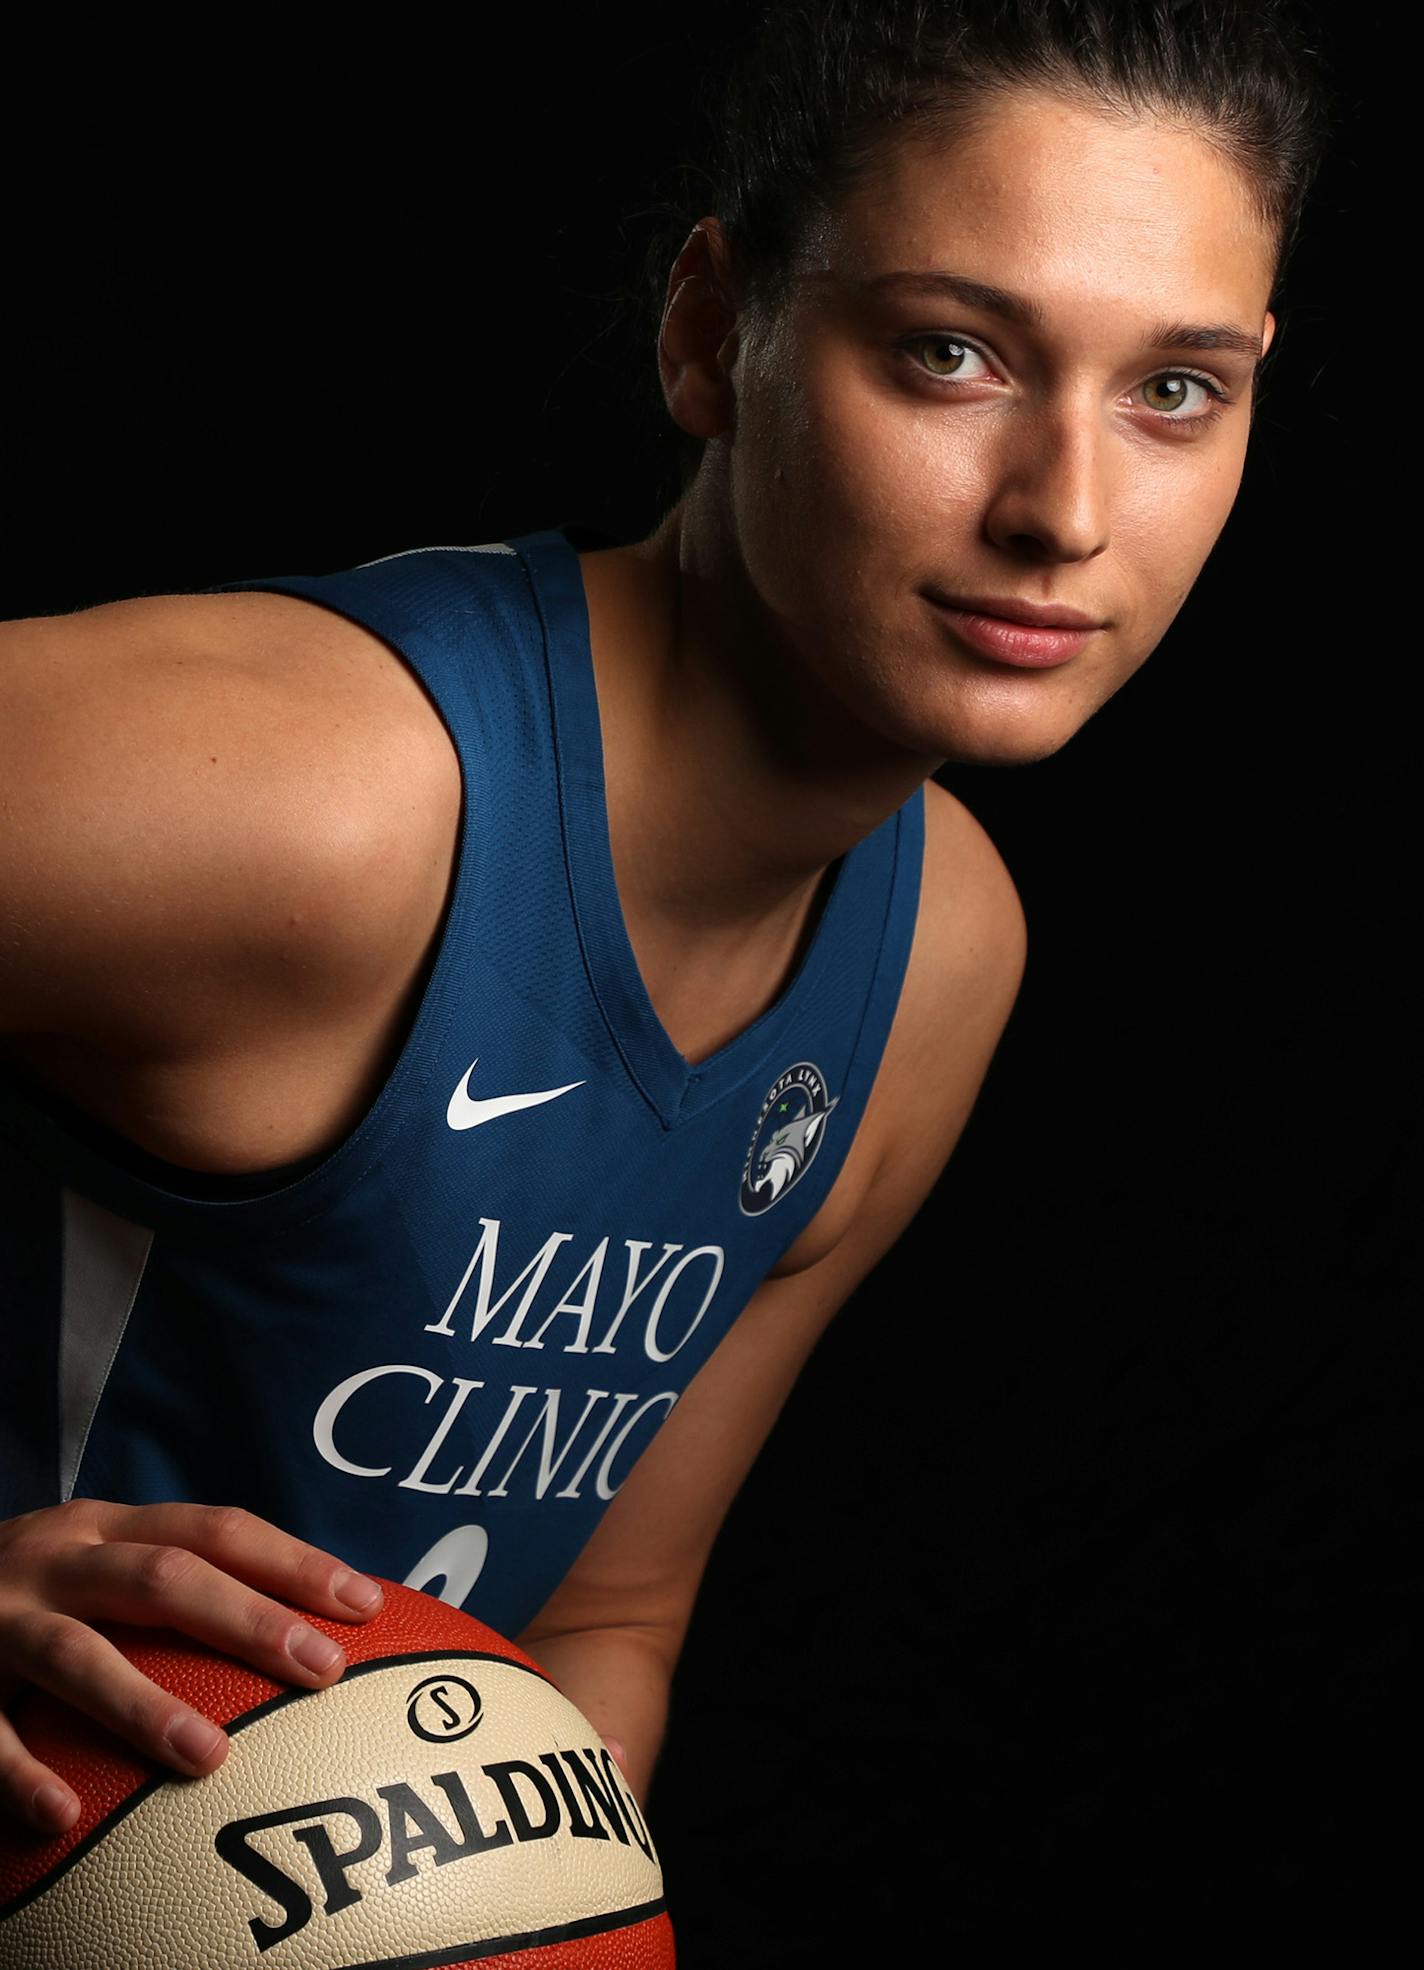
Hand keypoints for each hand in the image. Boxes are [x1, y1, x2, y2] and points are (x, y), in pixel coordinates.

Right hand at [0, 1498, 383, 1835]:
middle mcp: (53, 1559)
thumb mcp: (89, 1564)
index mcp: (103, 1527)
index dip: (292, 1561)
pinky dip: (20, 1774)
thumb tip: (299, 1631)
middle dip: (249, 1620)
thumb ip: (168, 1586)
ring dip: (144, 1706)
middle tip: (321, 1670)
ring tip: (210, 1758)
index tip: (365, 1603)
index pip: (214, 1529)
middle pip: (164, 1577)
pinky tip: (62, 1819)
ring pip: (76, 1656)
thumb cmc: (23, 1596)